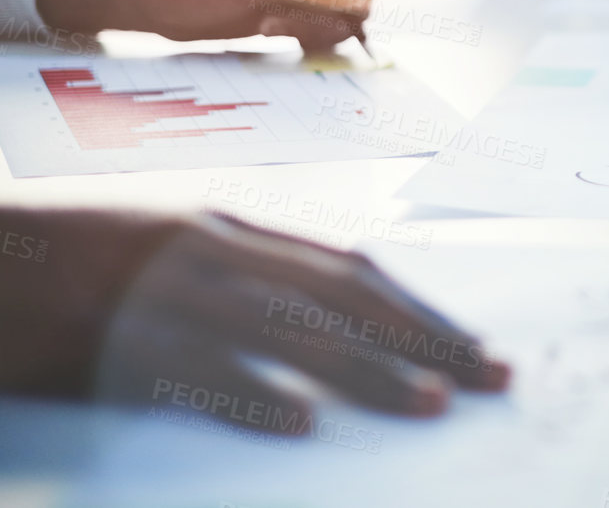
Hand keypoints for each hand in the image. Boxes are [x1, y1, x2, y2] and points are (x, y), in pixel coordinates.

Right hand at [0, 207, 507, 432]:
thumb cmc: (67, 261)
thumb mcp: (167, 250)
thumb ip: (240, 271)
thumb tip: (321, 318)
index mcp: (229, 231)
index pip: (351, 269)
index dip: (419, 308)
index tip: (473, 344)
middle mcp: (215, 251)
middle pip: (345, 294)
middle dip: (428, 335)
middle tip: (493, 375)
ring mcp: (167, 292)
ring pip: (289, 330)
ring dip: (368, 369)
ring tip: (431, 404)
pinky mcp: (114, 340)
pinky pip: (192, 369)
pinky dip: (249, 394)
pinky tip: (299, 426)